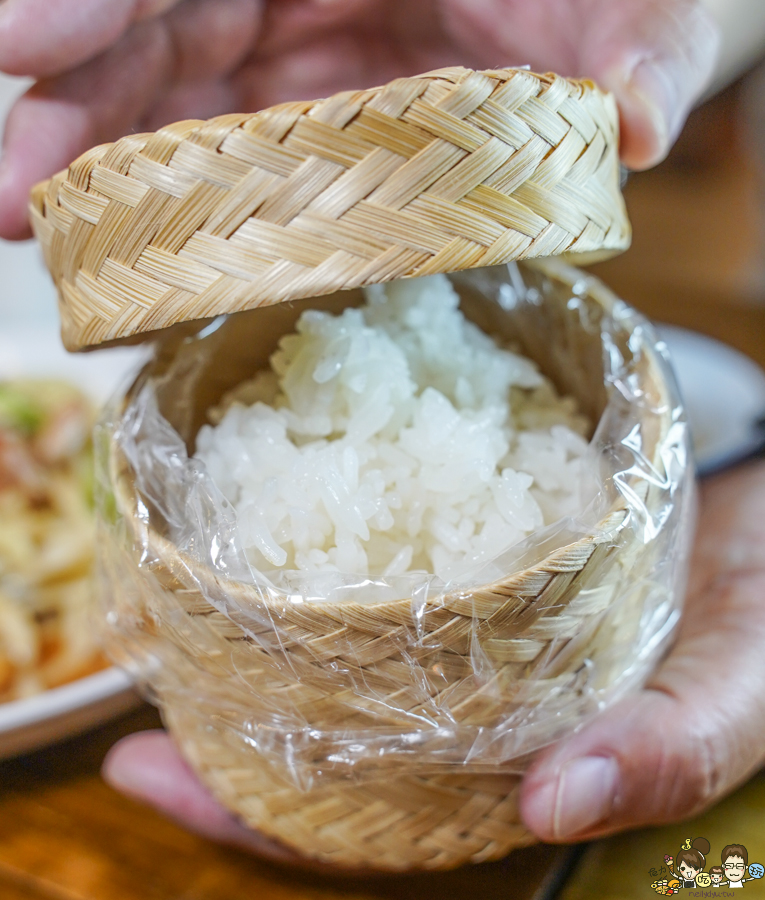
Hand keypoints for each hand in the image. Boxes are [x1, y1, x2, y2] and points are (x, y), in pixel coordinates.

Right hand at [0, 0, 717, 238]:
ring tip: (38, 231)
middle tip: (11, 194)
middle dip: (76, 104)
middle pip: (162, 31)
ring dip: (103, 168)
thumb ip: (640, 50)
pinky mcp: (315, 122)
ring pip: (178, 101)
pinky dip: (176, 198)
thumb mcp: (640, 9)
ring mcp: (304, 59)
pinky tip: (133, 244)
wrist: (623, 27)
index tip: (19, 39)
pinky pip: (229, 156)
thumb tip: (645, 124)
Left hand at [103, 459, 764, 860]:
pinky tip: (260, 525)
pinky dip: (320, 560)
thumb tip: (554, 800)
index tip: (156, 777)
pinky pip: (380, 571)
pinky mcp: (474, 561)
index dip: (261, 821)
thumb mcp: (744, 685)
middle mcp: (476, 710)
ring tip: (168, 622)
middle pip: (333, 751)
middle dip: (229, 742)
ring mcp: (467, 634)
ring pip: (343, 665)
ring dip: (255, 648)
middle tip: (137, 719)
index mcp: (518, 763)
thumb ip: (671, 749)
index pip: (372, 824)